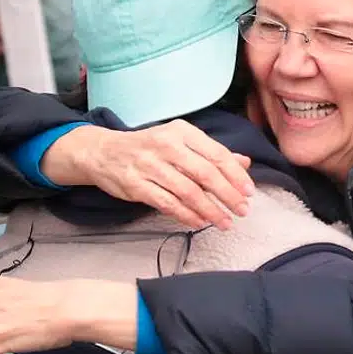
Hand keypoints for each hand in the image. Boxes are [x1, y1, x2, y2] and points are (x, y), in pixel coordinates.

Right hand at [41, 121, 254, 229]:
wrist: (103, 152)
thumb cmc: (149, 147)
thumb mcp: (180, 141)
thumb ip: (211, 152)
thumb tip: (245, 163)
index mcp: (181, 131)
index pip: (217, 154)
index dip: (236, 175)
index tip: (249, 192)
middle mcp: (166, 145)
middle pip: (205, 173)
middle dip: (228, 195)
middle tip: (242, 211)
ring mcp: (149, 166)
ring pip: (188, 192)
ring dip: (210, 210)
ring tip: (225, 222)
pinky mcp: (136, 185)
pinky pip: (168, 204)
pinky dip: (187, 215)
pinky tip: (200, 222)